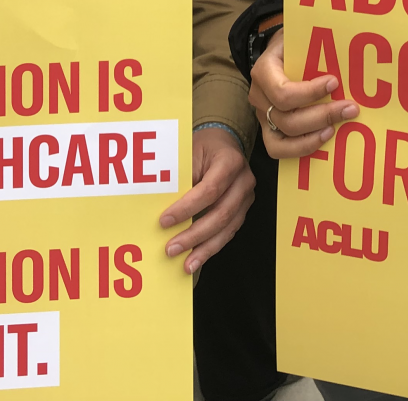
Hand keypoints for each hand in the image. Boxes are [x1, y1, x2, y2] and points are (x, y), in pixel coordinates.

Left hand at [158, 127, 254, 273]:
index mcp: (230, 162)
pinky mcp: (242, 211)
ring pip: (227, 228)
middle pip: (221, 214)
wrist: (222, 143)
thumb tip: (161, 207)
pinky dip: (211, 247)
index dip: (187, 208)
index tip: (165, 221)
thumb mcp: (189, 153)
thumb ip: (180, 178)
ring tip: (186, 264)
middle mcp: (243, 181)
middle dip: (194, 235)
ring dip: (204, 248)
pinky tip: (196, 258)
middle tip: (172, 248)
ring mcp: (246, 198)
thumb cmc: (202, 148)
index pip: (210, 190)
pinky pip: (228, 233)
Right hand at [248, 29, 358, 158]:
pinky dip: (303, 148)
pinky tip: (324, 138)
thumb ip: (315, 46)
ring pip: (283, 138)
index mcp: (263, 71)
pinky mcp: (269, 130)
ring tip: (336, 127)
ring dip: (314, 136)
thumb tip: (347, 59)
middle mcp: (259, 96)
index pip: (283, 91)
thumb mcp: (300, 37)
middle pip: (287, 119)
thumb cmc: (294, 45)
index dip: (310, 92)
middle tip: (350, 108)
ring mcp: (262, 116)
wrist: (280, 52)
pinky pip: (280, 149)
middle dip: (322, 116)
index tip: (335, 83)